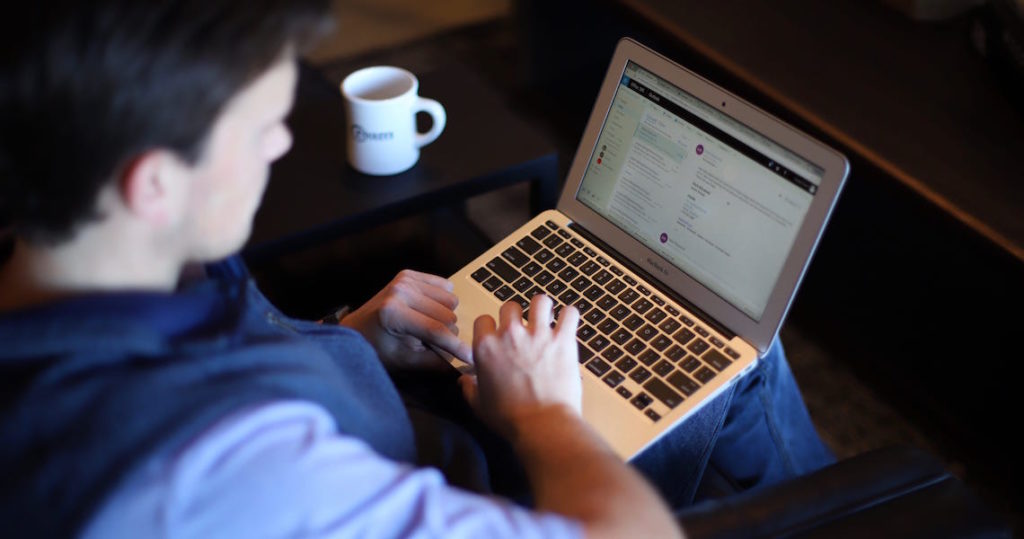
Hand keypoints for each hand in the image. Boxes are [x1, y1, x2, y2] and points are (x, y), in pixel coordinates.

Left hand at [340, 270, 471, 370]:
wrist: (357, 329)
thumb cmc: (378, 348)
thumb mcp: (405, 361)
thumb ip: (436, 363)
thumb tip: (465, 364)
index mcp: (394, 314)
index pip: (436, 331)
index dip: (457, 346)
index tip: (472, 357)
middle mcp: (400, 291)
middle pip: (447, 316)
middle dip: (447, 334)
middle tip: (432, 343)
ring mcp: (405, 280)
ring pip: (450, 300)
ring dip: (445, 317)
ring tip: (427, 326)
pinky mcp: (409, 274)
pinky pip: (445, 286)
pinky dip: (443, 301)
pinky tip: (429, 310)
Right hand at [459, 294, 581, 438]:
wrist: (542, 425)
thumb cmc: (510, 418)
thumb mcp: (479, 405)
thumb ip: (469, 388)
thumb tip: (464, 381)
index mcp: (486, 347)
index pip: (483, 319)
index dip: (491, 327)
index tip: (498, 337)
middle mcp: (510, 335)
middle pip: (510, 306)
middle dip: (516, 316)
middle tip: (523, 331)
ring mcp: (538, 335)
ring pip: (540, 301)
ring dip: (542, 309)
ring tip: (546, 320)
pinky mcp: (563, 340)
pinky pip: (569, 313)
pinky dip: (569, 316)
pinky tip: (567, 324)